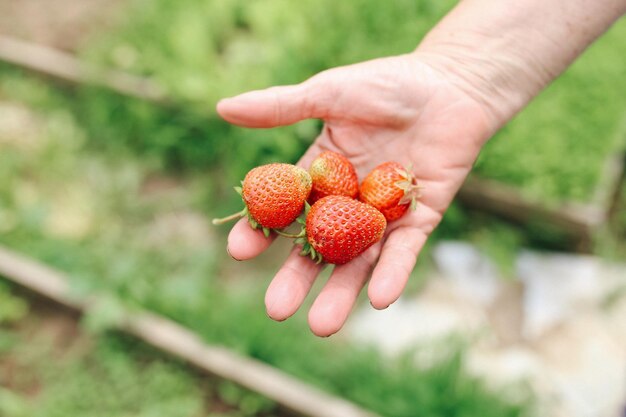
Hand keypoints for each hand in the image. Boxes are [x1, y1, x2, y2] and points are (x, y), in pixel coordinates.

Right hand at [217, 53, 493, 336]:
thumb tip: (222, 108)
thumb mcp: (328, 94)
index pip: (285, 209)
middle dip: (298, 279)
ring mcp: (383, 214)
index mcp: (321, 173)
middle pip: (318, 247)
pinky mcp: (420, 218)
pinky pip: (405, 251)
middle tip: (276, 310)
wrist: (451, 83)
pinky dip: (392, 273)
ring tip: (321, 327)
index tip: (239, 251)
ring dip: (342, 292)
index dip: (262, 230)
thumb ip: (280, 107)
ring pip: (359, 260)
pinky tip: (378, 299)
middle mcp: (347, 201)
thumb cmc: (387, 84)